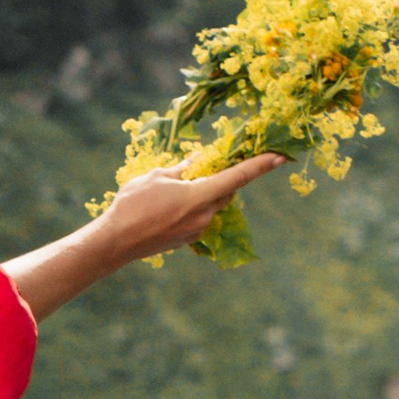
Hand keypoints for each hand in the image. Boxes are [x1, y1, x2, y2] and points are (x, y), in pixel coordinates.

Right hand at [86, 150, 286, 266]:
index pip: (238, 176)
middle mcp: (206, 215)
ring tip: (176, 189)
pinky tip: (169, 206)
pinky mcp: (189, 240)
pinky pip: (200, 218)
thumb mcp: (157, 176)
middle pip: (227, 191)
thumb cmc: (133, 203)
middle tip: (206, 166)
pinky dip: (193, 207)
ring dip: (205, 193)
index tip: (282, 156)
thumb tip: (197, 163)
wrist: (117, 242)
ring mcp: (198, 230)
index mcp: (201, 195)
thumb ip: (182, 170)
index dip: (262, 165)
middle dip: (223, 178)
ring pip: (213, 205)